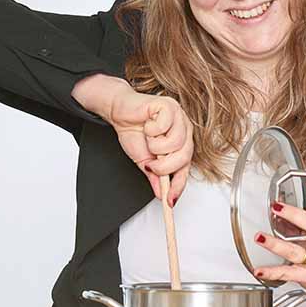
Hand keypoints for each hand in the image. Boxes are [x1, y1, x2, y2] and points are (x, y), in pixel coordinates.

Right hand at [104, 86, 193, 205]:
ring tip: (148, 138)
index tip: (169, 200)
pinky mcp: (169, 106)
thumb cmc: (134, 133)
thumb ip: (155, 177)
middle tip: (151, 165)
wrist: (119, 113)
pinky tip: (147, 124)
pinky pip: (165, 125)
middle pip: (184, 156)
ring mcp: (179, 117)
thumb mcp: (145, 162)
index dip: (178, 185)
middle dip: (164, 166)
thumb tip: (162, 194)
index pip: (186, 167)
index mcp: (182, 144)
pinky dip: (152, 129)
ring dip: (156, 146)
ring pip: (176, 142)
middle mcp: (184, 130)